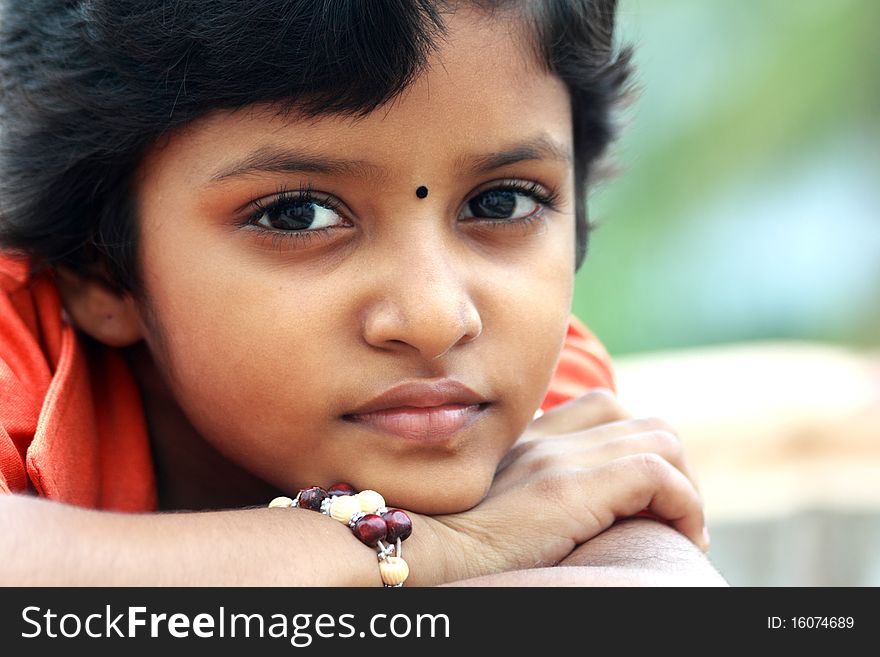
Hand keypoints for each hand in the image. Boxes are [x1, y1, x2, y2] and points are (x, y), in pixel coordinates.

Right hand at [420, 389, 706, 580]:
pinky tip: (678, 538)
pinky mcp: (565, 488)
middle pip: (638, 420)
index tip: (645, 503)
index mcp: (523, 441)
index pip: (601, 410)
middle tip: (670, 518)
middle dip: (670, 467)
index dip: (636, 449)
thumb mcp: (487, 510)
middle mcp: (541, 439)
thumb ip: (519, 497)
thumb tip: (559, 524)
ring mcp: (554, 459)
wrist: (413, 556)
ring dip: (684, 486)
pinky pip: (656, 474)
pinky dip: (683, 505)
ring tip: (677, 530)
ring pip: (660, 439)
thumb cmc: (448, 549)